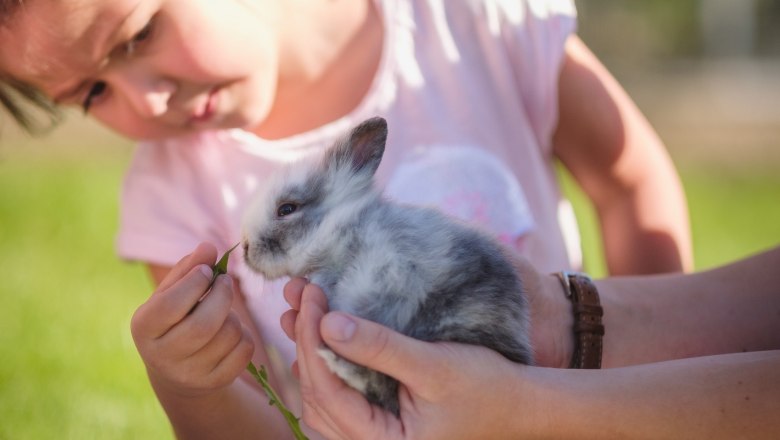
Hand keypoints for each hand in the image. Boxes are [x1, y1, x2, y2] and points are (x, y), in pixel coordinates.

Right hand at [130, 243, 253, 397]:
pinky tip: (230, 334)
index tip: (206, 271)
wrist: (178, 369)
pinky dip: (244, 335)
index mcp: (144, 327)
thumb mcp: (172, 292)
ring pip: (229, 334)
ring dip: (233, 315)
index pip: (171, 304)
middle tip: (225, 282)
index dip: (195, 282)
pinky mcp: (214, 382)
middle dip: (222, 296)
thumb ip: (188, 268)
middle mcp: (161, 356)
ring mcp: (189, 373)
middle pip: (204, 324)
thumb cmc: (175, 319)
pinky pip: (244, 350)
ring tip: (222, 312)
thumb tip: (208, 247)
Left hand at [281, 280, 544, 439]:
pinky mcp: (380, 428)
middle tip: (300, 295)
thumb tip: (328, 324)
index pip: (326, 390)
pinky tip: (322, 340)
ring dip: (308, 355)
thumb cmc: (486, 388)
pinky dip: (325, 372)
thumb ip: (381, 348)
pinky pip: (337, 405)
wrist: (519, 407)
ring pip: (320, 404)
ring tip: (302, 312)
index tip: (311, 295)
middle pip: (316, 397)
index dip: (311, 338)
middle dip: (304, 341)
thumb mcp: (434, 365)